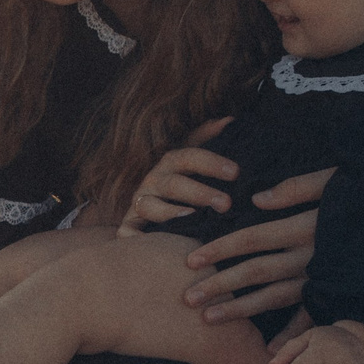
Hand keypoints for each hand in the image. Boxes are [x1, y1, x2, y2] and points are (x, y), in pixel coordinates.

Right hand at [116, 119, 236, 234]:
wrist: (148, 204)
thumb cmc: (181, 181)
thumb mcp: (193, 158)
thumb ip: (207, 138)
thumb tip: (229, 120)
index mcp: (171, 163)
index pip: (189, 156)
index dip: (211, 163)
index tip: (235, 172)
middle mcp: (153, 181)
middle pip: (174, 184)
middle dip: (200, 193)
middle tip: (226, 204)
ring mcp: (139, 203)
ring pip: (150, 206)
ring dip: (169, 213)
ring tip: (192, 217)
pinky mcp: (128, 226)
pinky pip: (128, 232)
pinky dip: (135, 237)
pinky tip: (152, 242)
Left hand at [176, 165, 333, 321]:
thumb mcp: (331, 180)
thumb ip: (295, 189)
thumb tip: (257, 199)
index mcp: (305, 226)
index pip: (252, 239)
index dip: (220, 249)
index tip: (190, 260)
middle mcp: (311, 255)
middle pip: (256, 272)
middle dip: (220, 285)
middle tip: (187, 298)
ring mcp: (325, 276)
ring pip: (275, 297)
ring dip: (241, 309)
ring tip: (209, 319)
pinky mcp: (340, 290)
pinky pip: (313, 316)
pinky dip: (292, 335)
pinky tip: (271, 352)